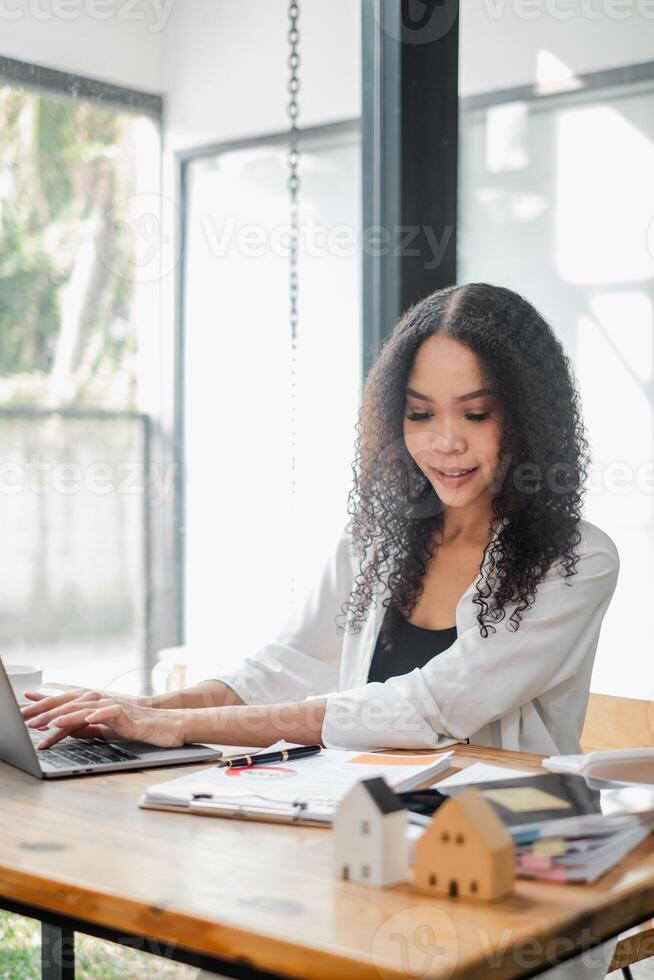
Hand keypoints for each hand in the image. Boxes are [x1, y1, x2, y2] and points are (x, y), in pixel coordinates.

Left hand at [21, 690, 185, 748]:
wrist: (165, 724)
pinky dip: (98, 716)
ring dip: (66, 716)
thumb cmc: (135, 726)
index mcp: (93, 703)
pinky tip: (86, 721)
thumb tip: (65, 729)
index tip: (22, 710)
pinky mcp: (127, 713)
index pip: (63, 703)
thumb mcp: (104, 728)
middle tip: (26, 721)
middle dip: (46, 712)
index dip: (42, 705)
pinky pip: (110, 712)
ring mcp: (113, 705)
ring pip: (85, 708)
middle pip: (69, 704)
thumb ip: (85, 726)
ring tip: (49, 724)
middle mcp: (101, 700)